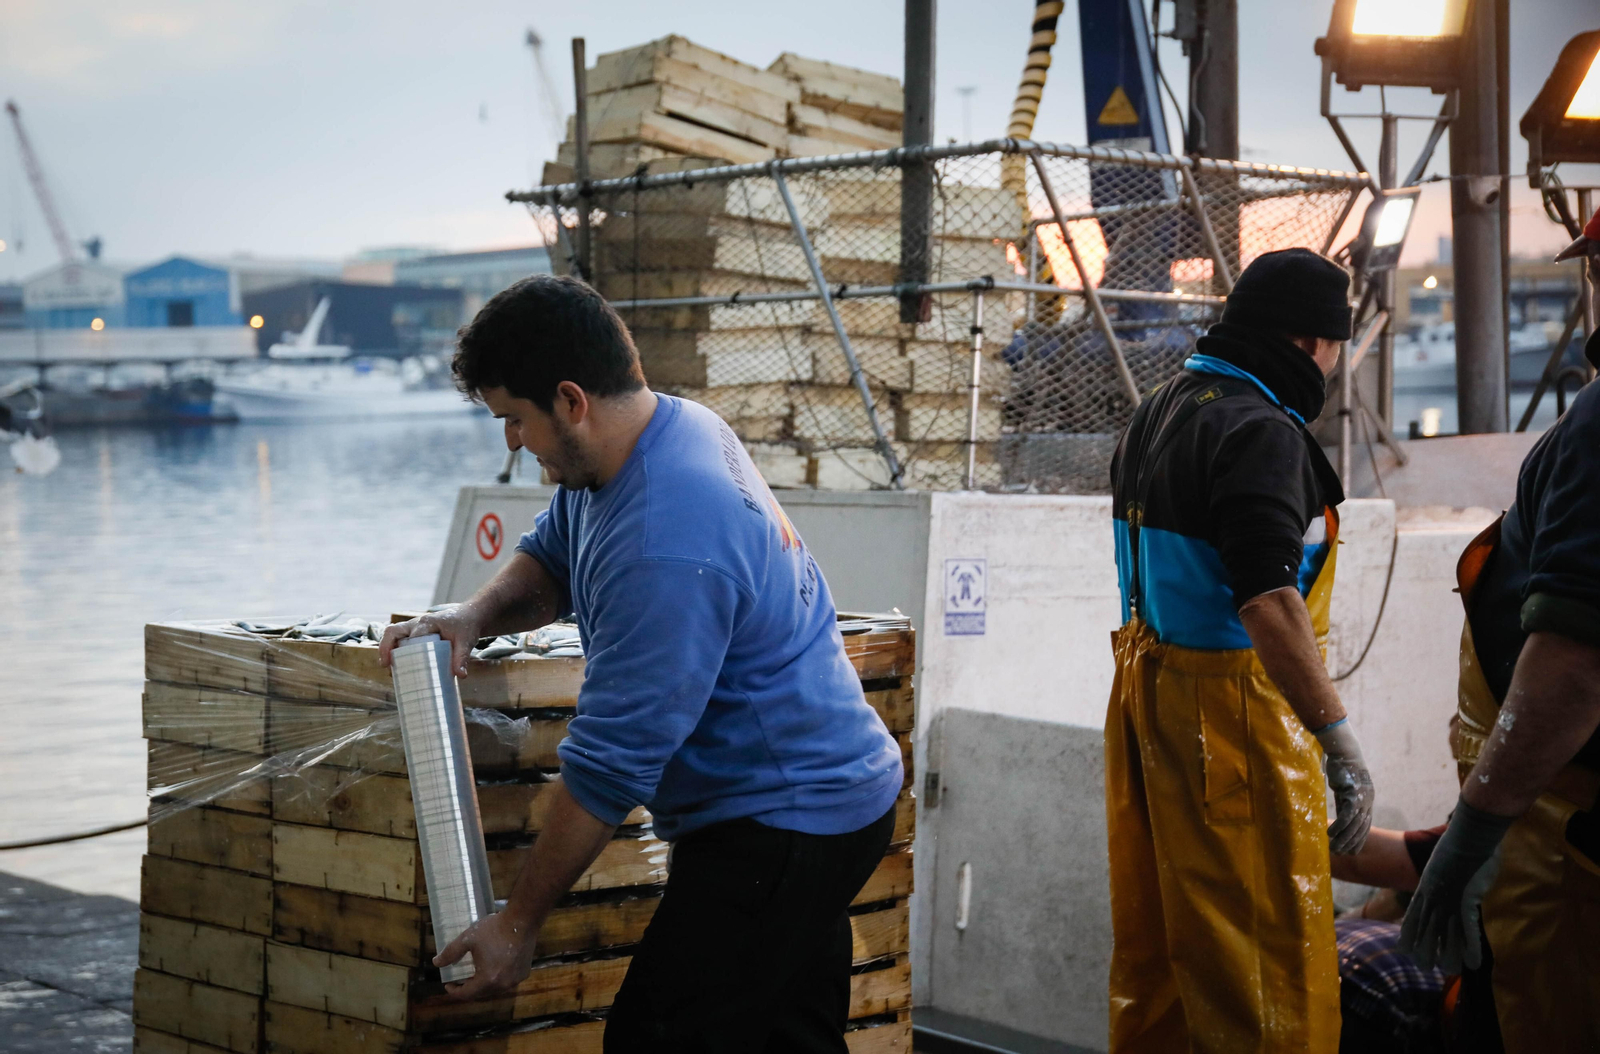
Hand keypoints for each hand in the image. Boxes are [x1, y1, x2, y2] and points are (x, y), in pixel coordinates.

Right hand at [378, 606, 481, 676]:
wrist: (469, 616)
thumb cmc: (466, 626)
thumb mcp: (466, 642)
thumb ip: (462, 657)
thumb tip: (460, 676)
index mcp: (427, 623)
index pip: (411, 636)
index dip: (402, 649)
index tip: (395, 662)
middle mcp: (417, 623)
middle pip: (393, 631)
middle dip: (385, 647)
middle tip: (386, 665)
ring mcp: (414, 627)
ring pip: (393, 634)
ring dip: (387, 649)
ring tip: (388, 668)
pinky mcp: (415, 633)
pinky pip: (400, 639)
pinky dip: (394, 650)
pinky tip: (396, 666)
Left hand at [433, 908, 539, 1000]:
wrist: (523, 920)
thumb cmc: (494, 929)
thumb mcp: (468, 939)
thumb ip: (450, 952)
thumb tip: (436, 962)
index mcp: (487, 979)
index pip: (466, 994)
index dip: (454, 991)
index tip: (448, 983)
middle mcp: (502, 985)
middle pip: (480, 993)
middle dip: (469, 987)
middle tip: (461, 977)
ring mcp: (515, 980)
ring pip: (494, 988)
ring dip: (484, 983)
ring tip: (477, 971)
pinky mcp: (524, 973)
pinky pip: (507, 981)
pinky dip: (498, 977)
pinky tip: (495, 965)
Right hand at [1315, 719, 1374, 854]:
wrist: (1344, 751)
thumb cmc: (1342, 766)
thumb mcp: (1345, 786)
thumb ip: (1345, 798)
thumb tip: (1341, 808)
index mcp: (1367, 799)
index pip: (1365, 824)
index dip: (1359, 838)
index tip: (1351, 849)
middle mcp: (1368, 801)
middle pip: (1362, 828)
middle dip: (1352, 842)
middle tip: (1342, 854)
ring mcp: (1362, 799)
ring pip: (1355, 825)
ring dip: (1344, 839)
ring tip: (1334, 849)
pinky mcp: (1353, 795)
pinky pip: (1347, 816)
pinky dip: (1340, 828)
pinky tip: (1330, 835)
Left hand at [1399, 799, 1514, 971]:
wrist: (1470, 832)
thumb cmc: (1462, 841)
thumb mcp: (1448, 860)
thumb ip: (1447, 872)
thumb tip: (1446, 875)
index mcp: (1427, 885)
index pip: (1415, 914)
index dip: (1410, 932)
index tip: (1404, 948)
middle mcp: (1435, 895)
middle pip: (1427, 928)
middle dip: (1425, 948)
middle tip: (1423, 966)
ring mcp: (1450, 899)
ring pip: (1445, 934)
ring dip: (1446, 954)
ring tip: (1444, 971)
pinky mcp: (1467, 900)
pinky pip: (1469, 929)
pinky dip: (1471, 948)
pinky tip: (1472, 963)